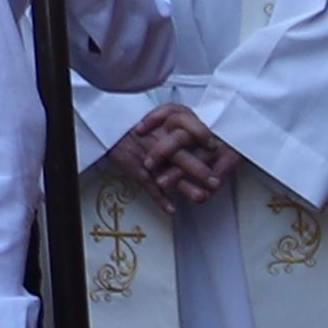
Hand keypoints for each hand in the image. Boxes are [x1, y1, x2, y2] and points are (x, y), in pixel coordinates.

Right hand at [109, 101, 238, 208]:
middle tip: (215, 181)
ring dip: (185, 186)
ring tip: (200, 197)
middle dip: (200, 169)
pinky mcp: (136, 170)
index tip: (216, 147)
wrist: (112, 126)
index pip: (186, 130)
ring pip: (167, 173)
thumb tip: (206, 136)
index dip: (202, 137)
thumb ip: (181, 125)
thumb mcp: (160, 117)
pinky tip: (172, 209)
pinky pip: (149, 186)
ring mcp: (148, 158)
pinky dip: (160, 199)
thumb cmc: (139, 123)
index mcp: (165, 126)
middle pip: (181, 155)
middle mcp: (158, 142)